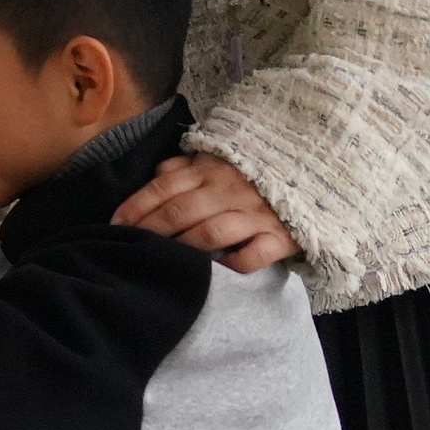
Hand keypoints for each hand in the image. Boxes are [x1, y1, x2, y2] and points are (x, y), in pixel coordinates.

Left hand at [114, 153, 300, 272]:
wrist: (315, 174)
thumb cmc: (256, 173)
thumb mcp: (219, 159)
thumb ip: (186, 167)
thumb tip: (157, 174)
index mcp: (210, 169)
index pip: (163, 187)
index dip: (136, 207)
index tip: (114, 226)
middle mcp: (229, 190)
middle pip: (181, 211)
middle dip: (151, 231)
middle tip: (130, 247)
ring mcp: (256, 213)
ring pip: (213, 232)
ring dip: (186, 246)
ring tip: (167, 260)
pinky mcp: (281, 237)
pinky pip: (255, 254)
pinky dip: (235, 263)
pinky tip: (217, 270)